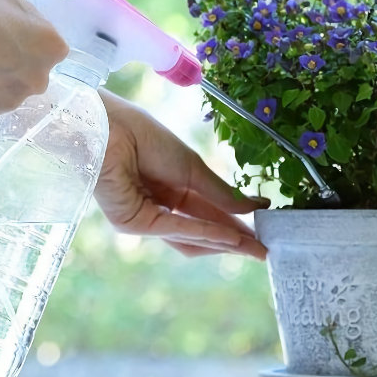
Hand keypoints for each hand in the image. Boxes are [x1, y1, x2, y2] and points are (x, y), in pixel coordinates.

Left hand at [95, 90, 268, 259]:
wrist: (110, 127)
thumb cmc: (144, 137)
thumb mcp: (192, 166)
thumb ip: (220, 192)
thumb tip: (254, 207)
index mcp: (171, 188)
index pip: (208, 212)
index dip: (236, 222)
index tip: (265, 229)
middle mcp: (159, 207)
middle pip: (201, 231)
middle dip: (234, 240)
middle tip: (264, 249)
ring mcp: (145, 218)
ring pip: (190, 238)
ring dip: (223, 242)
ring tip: (253, 247)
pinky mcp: (133, 223)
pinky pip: (175, 230)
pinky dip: (203, 233)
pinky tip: (229, 237)